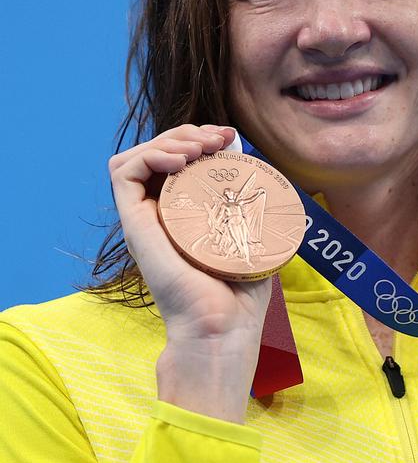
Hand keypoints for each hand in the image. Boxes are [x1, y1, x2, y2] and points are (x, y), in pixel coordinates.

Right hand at [109, 124, 270, 422]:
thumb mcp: (250, 235)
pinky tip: (181, 161)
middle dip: (188, 133)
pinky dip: (149, 154)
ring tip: (199, 148)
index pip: (179, 161)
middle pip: (159, 152)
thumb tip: (244, 154)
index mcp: (184, 215)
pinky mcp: (134, 224)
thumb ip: (245, 199)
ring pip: (138, 156)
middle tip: (218, 138)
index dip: (200, 139)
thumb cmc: (240, 295)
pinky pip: (122, 172)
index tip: (229, 137)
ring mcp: (145, 218)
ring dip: (168, 139)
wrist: (221, 329)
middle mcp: (160, 213)